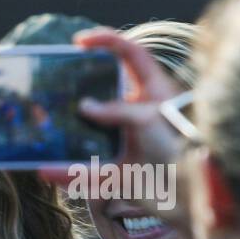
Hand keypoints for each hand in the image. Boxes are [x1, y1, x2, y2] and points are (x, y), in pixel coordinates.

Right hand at [39, 28, 185, 190]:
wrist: (195, 195)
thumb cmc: (181, 147)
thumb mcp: (149, 118)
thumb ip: (116, 110)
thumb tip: (84, 108)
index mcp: (154, 92)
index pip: (131, 55)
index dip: (107, 42)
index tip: (79, 42)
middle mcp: (139, 115)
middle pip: (103, 96)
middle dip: (77, 93)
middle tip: (54, 90)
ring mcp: (129, 143)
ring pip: (90, 135)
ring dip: (66, 136)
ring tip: (44, 133)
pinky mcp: (121, 172)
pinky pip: (87, 171)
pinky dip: (67, 173)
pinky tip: (47, 170)